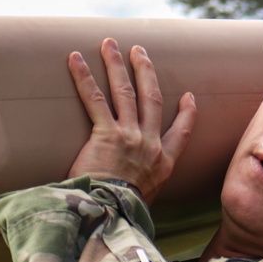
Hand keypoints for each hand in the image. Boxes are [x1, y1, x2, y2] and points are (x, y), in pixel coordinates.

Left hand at [67, 38, 196, 203]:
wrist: (113, 217)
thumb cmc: (122, 216)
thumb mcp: (142, 205)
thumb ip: (139, 192)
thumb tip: (128, 201)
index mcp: (163, 164)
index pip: (182, 134)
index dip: (187, 113)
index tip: (188, 97)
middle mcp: (150, 146)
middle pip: (151, 99)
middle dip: (145, 72)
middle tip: (139, 52)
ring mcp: (130, 137)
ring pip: (125, 92)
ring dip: (117, 65)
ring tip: (110, 44)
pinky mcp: (106, 134)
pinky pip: (94, 99)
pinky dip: (84, 77)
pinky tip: (74, 59)